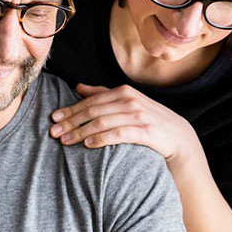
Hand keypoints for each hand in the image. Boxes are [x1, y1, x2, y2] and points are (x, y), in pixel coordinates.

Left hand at [50, 83, 199, 163]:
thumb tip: (78, 86)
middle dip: (70, 121)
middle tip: (53, 132)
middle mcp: (130, 101)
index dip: (70, 109)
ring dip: (80, 132)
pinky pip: (117, 134)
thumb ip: (102, 94)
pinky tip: (87, 145)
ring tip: (65, 141)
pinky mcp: (144, 131)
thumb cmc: (147, 120)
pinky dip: (100, 139)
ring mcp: (138, 115)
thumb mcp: (126, 103)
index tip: (53, 118)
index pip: (90, 100)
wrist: (178, 138)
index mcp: (123, 92)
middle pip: (92, 111)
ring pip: (101, 122)